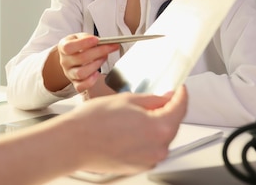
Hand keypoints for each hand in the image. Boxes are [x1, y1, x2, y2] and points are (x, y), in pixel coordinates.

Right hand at [57, 33, 118, 92]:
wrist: (71, 57)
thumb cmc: (77, 46)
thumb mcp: (79, 37)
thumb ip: (88, 38)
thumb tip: (103, 42)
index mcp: (63, 47)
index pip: (69, 47)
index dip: (83, 43)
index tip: (96, 40)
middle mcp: (64, 61)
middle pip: (80, 59)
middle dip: (99, 52)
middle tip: (109, 47)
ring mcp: (69, 73)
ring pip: (81, 73)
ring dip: (96, 65)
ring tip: (103, 58)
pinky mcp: (75, 83)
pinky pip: (81, 87)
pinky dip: (90, 81)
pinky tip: (97, 73)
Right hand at [72, 86, 187, 174]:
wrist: (74, 142)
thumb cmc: (94, 122)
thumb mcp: (127, 99)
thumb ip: (153, 99)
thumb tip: (166, 98)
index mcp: (160, 128)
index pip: (180, 108)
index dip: (181, 94)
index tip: (179, 89)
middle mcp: (159, 148)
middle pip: (171, 124)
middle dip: (164, 110)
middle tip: (150, 99)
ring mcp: (149, 160)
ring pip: (158, 137)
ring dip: (152, 125)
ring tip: (129, 116)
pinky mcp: (138, 166)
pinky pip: (148, 148)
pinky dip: (142, 138)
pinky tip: (125, 129)